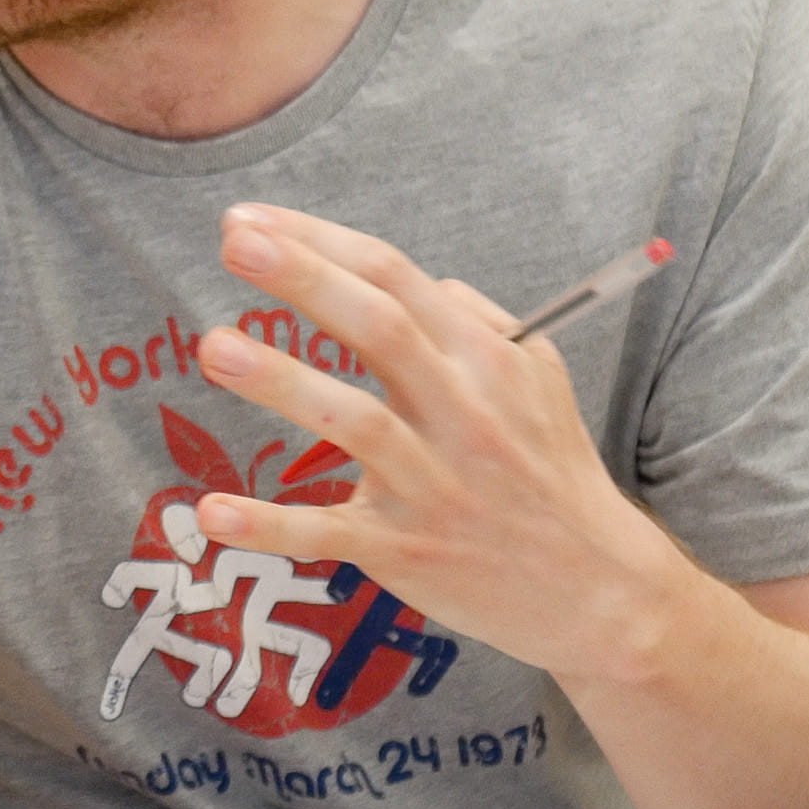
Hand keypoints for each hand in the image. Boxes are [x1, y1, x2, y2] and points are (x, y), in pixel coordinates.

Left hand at [187, 204, 693, 681]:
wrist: (598, 589)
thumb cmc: (550, 468)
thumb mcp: (538, 377)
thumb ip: (476, 318)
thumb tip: (409, 279)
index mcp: (485, 360)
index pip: (395, 278)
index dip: (321, 242)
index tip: (250, 219)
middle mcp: (461, 413)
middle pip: (379, 328)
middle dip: (305, 279)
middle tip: (234, 240)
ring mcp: (432, 485)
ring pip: (355, 423)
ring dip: (282, 382)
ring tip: (215, 347)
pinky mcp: (405, 551)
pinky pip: (329, 534)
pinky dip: (270, 525)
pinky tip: (210, 513)